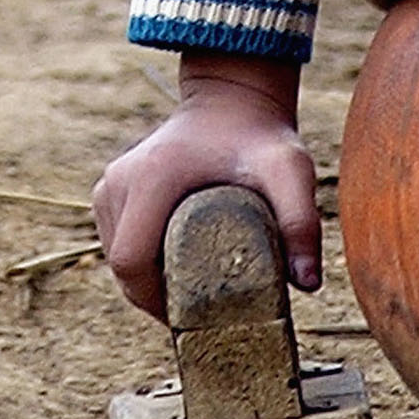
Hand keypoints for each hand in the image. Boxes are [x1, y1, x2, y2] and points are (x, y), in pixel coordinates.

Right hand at [91, 52, 319, 319]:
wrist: (231, 101)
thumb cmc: (261, 138)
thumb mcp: (289, 173)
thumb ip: (300, 222)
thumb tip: (308, 284)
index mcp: (153, 178)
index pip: (130, 261)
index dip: (152, 301)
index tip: (190, 318)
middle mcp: (121, 180)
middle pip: (120, 265)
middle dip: (152, 298)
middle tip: (197, 314)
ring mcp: (111, 183)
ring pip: (115, 256)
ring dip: (145, 282)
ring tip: (189, 293)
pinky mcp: (111, 187)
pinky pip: (116, 241)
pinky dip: (140, 262)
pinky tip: (173, 269)